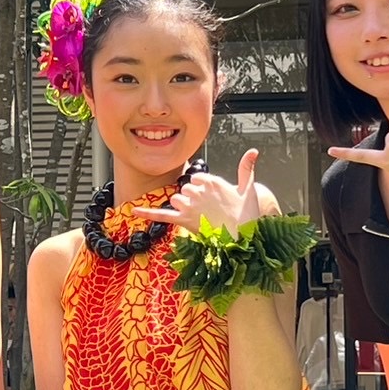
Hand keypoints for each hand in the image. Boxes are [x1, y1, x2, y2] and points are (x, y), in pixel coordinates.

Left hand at [131, 150, 261, 234]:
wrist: (243, 238)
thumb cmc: (247, 215)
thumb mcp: (249, 189)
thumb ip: (246, 168)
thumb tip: (254, 151)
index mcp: (212, 181)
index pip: (198, 178)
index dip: (204, 189)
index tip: (214, 198)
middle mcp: (198, 191)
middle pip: (186, 189)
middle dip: (194, 198)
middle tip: (210, 212)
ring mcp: (190, 205)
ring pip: (177, 200)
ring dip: (184, 206)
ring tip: (200, 217)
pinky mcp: (184, 220)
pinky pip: (162, 215)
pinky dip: (147, 213)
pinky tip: (134, 210)